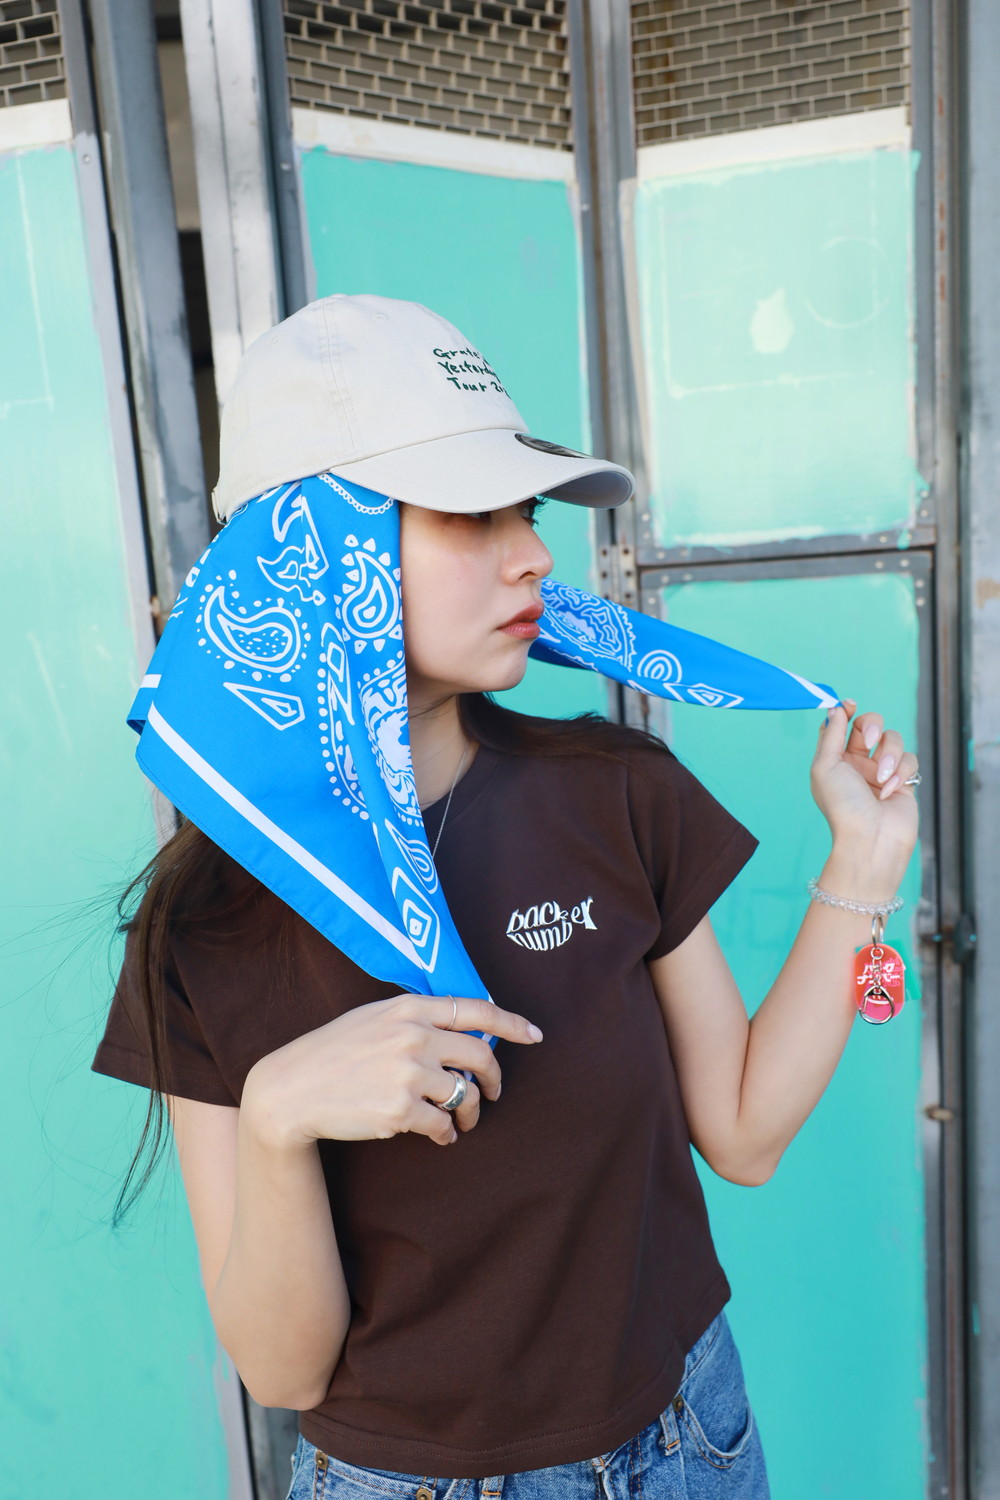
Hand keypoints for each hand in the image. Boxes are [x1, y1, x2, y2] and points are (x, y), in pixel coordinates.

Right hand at [243, 995, 542, 1150]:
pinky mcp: (400, 1110)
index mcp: (408, 1008)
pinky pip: (442, 1125)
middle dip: (494, 1079)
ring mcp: (408, 1073)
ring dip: (469, 1112)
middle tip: (492, 1092)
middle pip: (481, 1055)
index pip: (475, 1008)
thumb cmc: (333, 1052)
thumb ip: (415, 1018)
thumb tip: (463, 1029)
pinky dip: (445, 1133)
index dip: (511, 1021)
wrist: (292, 1088)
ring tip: (461, 1121)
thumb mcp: (373, 1017)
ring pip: (464, 1095)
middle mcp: (413, 1036)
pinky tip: (438, 1135)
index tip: (533, 1034)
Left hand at [810, 697, 918, 867]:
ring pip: (894, 739)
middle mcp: (858, 763)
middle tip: (871, 738)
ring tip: (882, 779)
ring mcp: (882, 771)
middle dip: (873, 725)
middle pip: (871, 724)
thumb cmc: (842, 806)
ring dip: (889, 755)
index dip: (846, 711)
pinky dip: (900, 773)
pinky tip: (890, 792)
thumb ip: (830, 735)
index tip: (850, 705)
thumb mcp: (825, 766)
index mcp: (835, 760)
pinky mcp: (903, 781)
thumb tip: (834, 708)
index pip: (841, 726)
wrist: (870, 840)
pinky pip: (909, 759)